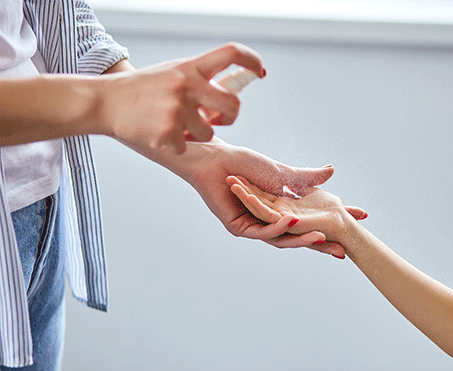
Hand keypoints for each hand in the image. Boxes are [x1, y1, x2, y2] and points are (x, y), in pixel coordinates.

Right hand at [99, 43, 264, 153]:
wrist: (104, 102)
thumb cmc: (141, 89)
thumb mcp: (172, 73)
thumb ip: (199, 80)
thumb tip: (229, 95)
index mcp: (190, 68)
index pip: (230, 54)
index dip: (250, 60)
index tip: (259, 70)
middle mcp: (186, 86)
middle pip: (234, 105)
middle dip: (230, 117)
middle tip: (219, 120)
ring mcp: (177, 110)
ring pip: (210, 133)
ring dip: (196, 134)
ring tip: (174, 125)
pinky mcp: (168, 133)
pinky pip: (186, 146)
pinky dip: (176, 144)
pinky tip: (158, 133)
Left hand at [142, 137, 353, 255]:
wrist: (217, 160)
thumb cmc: (246, 164)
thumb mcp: (283, 173)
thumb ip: (306, 177)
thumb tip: (332, 171)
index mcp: (279, 214)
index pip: (308, 225)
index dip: (329, 229)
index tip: (350, 234)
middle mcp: (268, 225)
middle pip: (297, 238)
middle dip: (320, 245)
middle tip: (342, 252)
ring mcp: (253, 228)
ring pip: (281, 239)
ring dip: (301, 239)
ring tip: (321, 237)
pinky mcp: (238, 228)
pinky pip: (262, 230)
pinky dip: (278, 227)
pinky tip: (293, 222)